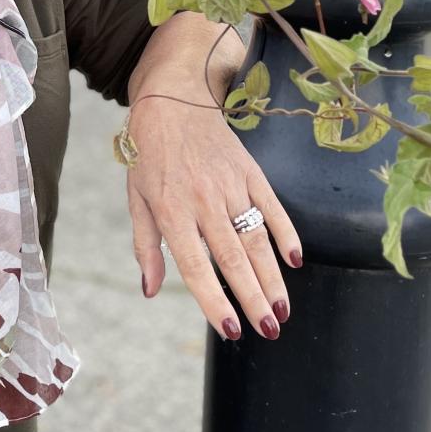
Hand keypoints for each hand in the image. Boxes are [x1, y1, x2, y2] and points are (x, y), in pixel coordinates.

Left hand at [126, 88, 302, 340]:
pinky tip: (294, 261)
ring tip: (282, 311)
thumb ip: (146, 246)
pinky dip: (286, 234)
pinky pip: (272, 207)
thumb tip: (150, 290)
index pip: (194, 265)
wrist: (173, 100)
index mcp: (171, 210)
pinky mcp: (251, 171)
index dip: (213, 300)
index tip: (230, 330)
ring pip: (256, 239)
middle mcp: (203, 200)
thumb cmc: (149, 155)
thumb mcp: (136, 199)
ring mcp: (230, 185)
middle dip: (253, 299)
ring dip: (272, 278)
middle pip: (233, 259)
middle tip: (269, 330)